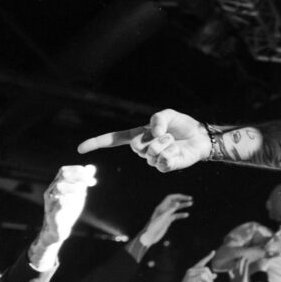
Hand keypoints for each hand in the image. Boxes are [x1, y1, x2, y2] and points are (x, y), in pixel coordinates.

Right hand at [30, 165, 97, 268]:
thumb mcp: (77, 194)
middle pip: (61, 176)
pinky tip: (71, 202)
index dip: (77, 170)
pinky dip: (64, 203)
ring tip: (82, 192)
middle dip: (76, 176)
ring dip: (72, 187)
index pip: (64, 171)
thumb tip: (92, 167)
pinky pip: (55, 208)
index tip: (90, 176)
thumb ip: (83, 181)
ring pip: (58, 188)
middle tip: (88, 182)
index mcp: (57, 185)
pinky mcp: (52, 216)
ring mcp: (50, 203)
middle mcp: (51, 192)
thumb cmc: (67, 209)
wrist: (57, 230)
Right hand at [76, 109, 209, 172]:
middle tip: (167, 134)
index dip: (97, 143)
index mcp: (139, 135)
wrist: (200, 137)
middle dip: (154, 137)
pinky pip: (162, 162)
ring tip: (173, 141)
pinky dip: (172, 153)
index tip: (81, 149)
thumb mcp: (168, 114)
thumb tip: (153, 133)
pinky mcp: (164, 167)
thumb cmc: (182, 125)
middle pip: (136, 147)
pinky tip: (177, 151)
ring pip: (151, 154)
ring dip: (166, 144)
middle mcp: (143, 149)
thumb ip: (157, 119)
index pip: (114, 139)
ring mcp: (153, 159)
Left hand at [138, 193, 192, 247]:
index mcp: (161, 207)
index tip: (186, 198)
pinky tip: (186, 215)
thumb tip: (178, 202)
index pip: (171, 198)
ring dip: (183, 206)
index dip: (178, 196)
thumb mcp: (163, 217)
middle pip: (174, 202)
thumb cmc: (154, 226)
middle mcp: (164, 210)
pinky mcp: (167, 221)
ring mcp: (166, 215)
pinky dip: (181, 214)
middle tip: (190, 199)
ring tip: (190, 204)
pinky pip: (175, 216)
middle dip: (182, 199)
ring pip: (176, 208)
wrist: (150, 236)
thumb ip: (170, 209)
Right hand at [169, 251, 215, 281]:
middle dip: (210, 276)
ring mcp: (190, 274)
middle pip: (206, 269)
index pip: (202, 262)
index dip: (208, 257)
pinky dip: (206, 281)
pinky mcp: (190, 279)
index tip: (213, 252)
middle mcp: (191, 270)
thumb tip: (215, 275)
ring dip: (208, 280)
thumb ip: (206, 278)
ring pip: (204, 273)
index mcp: (193, 270)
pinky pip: (202, 277)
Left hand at [228, 256, 260, 281]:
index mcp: (243, 279)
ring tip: (237, 259)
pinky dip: (230, 270)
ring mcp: (234, 278)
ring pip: (234, 269)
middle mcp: (238, 277)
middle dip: (241, 261)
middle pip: (239, 267)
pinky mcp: (231, 280)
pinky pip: (230, 274)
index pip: (245, 269)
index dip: (246, 263)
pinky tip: (230, 267)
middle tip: (242, 256)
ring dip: (236, 264)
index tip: (246, 259)